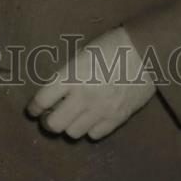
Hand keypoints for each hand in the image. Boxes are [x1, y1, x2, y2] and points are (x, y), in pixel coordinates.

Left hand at [26, 26, 155, 140]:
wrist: (147, 53)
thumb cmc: (112, 46)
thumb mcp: (82, 54)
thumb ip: (68, 74)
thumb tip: (56, 92)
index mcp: (72, 76)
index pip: (43, 99)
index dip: (34, 108)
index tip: (32, 111)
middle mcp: (83, 96)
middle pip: (55, 124)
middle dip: (48, 122)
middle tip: (49, 117)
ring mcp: (101, 110)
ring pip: (73, 133)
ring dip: (69, 126)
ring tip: (71, 118)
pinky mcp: (117, 119)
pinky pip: (95, 134)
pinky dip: (89, 130)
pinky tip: (90, 120)